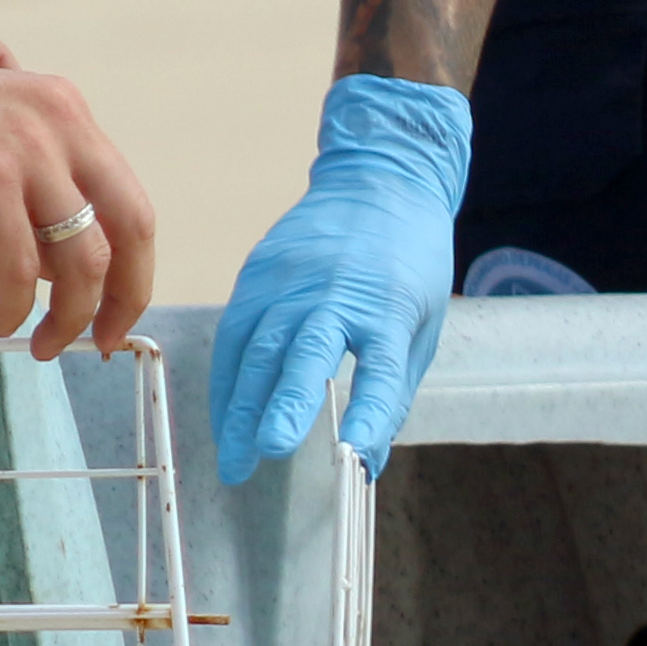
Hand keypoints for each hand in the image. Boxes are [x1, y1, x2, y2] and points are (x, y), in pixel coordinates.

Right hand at [0, 0, 153, 356]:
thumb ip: (7, 137)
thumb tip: (40, 213)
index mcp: (54, 101)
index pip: (118, 192)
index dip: (124, 255)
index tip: (107, 299)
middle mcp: (55, 119)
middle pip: (131, 225)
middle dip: (126, 295)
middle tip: (103, 339)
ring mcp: (25, 150)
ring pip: (85, 259)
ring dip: (72, 318)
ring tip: (44, 346)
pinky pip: (22, 271)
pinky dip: (16, 310)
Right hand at [215, 78, 474, 484]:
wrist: (379, 183)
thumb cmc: (408, 262)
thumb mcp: (420, 327)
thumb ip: (392, 393)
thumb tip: (368, 462)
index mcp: (387, 305)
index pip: (379, 365)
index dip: (368, 410)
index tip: (356, 454)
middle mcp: (333, 291)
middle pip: (303, 352)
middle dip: (280, 405)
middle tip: (266, 452)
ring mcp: (288, 279)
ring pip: (256, 348)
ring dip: (241, 407)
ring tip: (235, 459)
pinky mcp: (258, 273)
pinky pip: (234, 335)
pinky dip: (227, 382)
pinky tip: (226, 419)